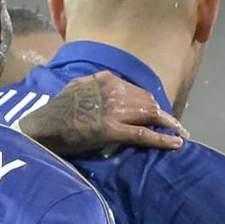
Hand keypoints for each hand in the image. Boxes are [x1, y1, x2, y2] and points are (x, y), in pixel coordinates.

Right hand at [24, 73, 185, 157]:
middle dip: (164, 115)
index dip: (150, 104)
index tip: (159, 113)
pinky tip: (176, 144)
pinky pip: (144, 134)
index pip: (136, 91)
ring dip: (169, 126)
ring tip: (181, 136)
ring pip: (150, 116)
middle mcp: (114, 90)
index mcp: (106, 79)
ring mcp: (114, 110)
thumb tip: (104, 93)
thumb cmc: (57, 111)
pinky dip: (162, 139)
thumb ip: (94, 89)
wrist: (44, 124)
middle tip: (177, 127)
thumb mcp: (77, 89)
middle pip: (148, 102)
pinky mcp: (113, 130)